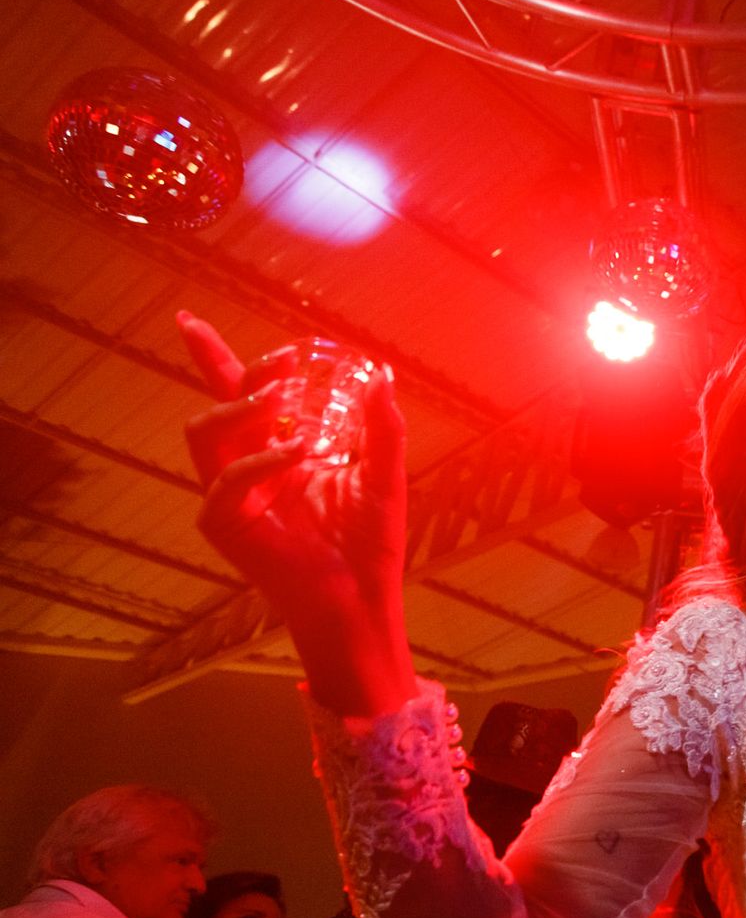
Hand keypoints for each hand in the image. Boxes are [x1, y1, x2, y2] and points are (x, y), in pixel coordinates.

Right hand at [178, 312, 413, 713]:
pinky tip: (297, 456)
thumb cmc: (369, 542)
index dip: (211, 357)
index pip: (237, 394)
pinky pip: (225, 483)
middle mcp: (247, 467)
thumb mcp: (384, 475)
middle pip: (217, 403)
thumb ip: (383, 428)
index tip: (189, 321)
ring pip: (203, 432)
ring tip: (280, 403)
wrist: (361, 596)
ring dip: (240, 409)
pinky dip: (260, 463)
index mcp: (277, 449)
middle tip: (286, 363)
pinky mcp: (224, 525)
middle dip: (243, 373)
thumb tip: (383, 375)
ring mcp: (230, 495)